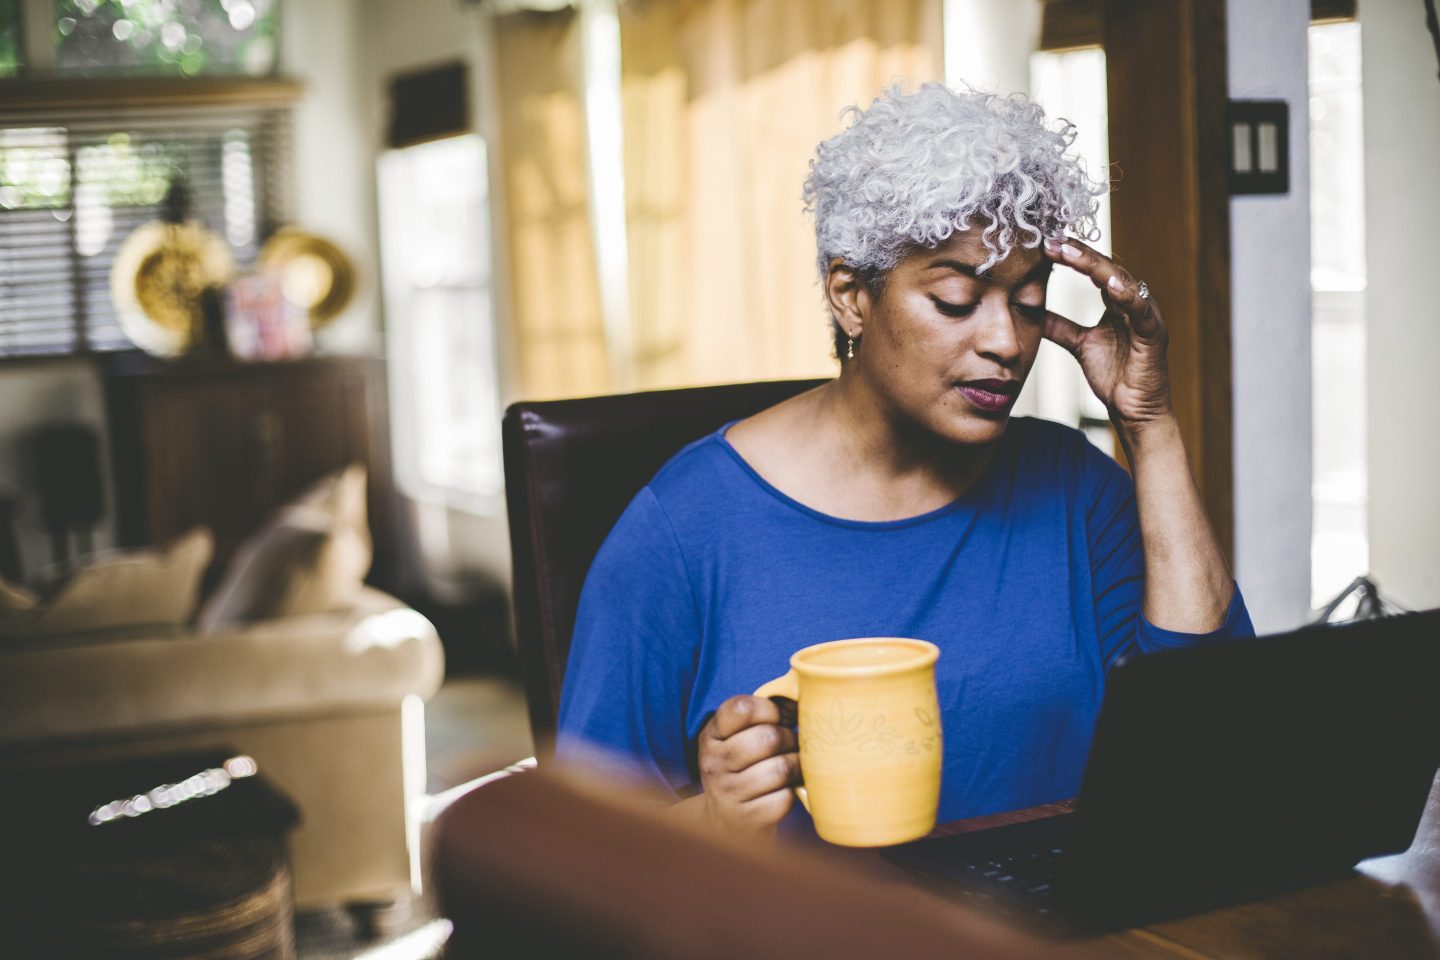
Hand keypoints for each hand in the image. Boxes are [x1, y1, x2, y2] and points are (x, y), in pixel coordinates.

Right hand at [696, 694, 800, 835]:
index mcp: (711, 735)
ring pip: (780, 769)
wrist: (725, 824)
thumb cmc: (741, 770)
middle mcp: (714, 763)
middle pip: (768, 738)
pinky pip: (784, 799)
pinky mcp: (747, 819)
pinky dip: (793, 794)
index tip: (778, 717)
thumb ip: (762, 717)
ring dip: (796, 766)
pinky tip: (787, 790)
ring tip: (794, 766)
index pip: (742, 708)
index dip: (769, 709)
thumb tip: (802, 698)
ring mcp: (728, 793)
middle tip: (791, 745)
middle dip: (790, 739)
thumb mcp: (737, 739)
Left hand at [1040, 237, 1172, 434]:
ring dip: (1096, 266)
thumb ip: (1059, 326)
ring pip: (1122, 281)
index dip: (1071, 256)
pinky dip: (1126, 295)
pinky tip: (1109, 284)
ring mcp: (1146, 316)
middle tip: (1053, 240)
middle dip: (1079, 253)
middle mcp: (1134, 303)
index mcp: (1117, 302)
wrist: (1135, 412)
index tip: (1045, 244)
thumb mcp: (1079, 345)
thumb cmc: (1115, 377)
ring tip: (1071, 252)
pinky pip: (1141, 310)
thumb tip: (1032, 312)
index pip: (1094, 270)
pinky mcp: (1154, 334)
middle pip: (1107, 268)